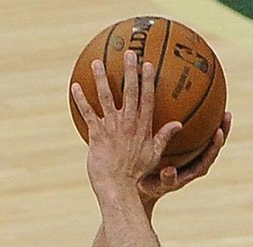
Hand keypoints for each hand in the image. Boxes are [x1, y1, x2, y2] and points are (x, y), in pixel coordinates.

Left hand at [70, 51, 181, 194]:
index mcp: (143, 127)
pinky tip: (74, 86)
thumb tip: (178, 124)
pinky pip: (88, 113)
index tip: (148, 64)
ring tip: (97, 62)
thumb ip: (164, 137)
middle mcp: (128, 123)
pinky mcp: (96, 134)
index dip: (148, 80)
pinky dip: (81, 99)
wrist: (118, 186)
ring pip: (106, 98)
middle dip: (129, 71)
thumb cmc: (136, 174)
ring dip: (101, 78)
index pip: (147, 98)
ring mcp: (112, 127)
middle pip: (130, 92)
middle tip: (129, 53)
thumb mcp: (154, 155)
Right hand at [139, 111, 230, 211]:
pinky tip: (192, 100)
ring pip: (207, 136)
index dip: (216, 146)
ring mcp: (193, 153)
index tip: (219, 132)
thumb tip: (170, 171)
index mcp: (194, 170)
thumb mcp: (155, 184)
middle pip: (214, 145)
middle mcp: (197, 161)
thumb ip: (164, 179)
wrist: (145, 182)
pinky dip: (196, 118)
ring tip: (220, 104)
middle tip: (226, 114)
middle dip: (223, 130)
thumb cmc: (150, 184)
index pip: (209, 157)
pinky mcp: (186, 146)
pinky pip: (194, 131)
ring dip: (214, 121)